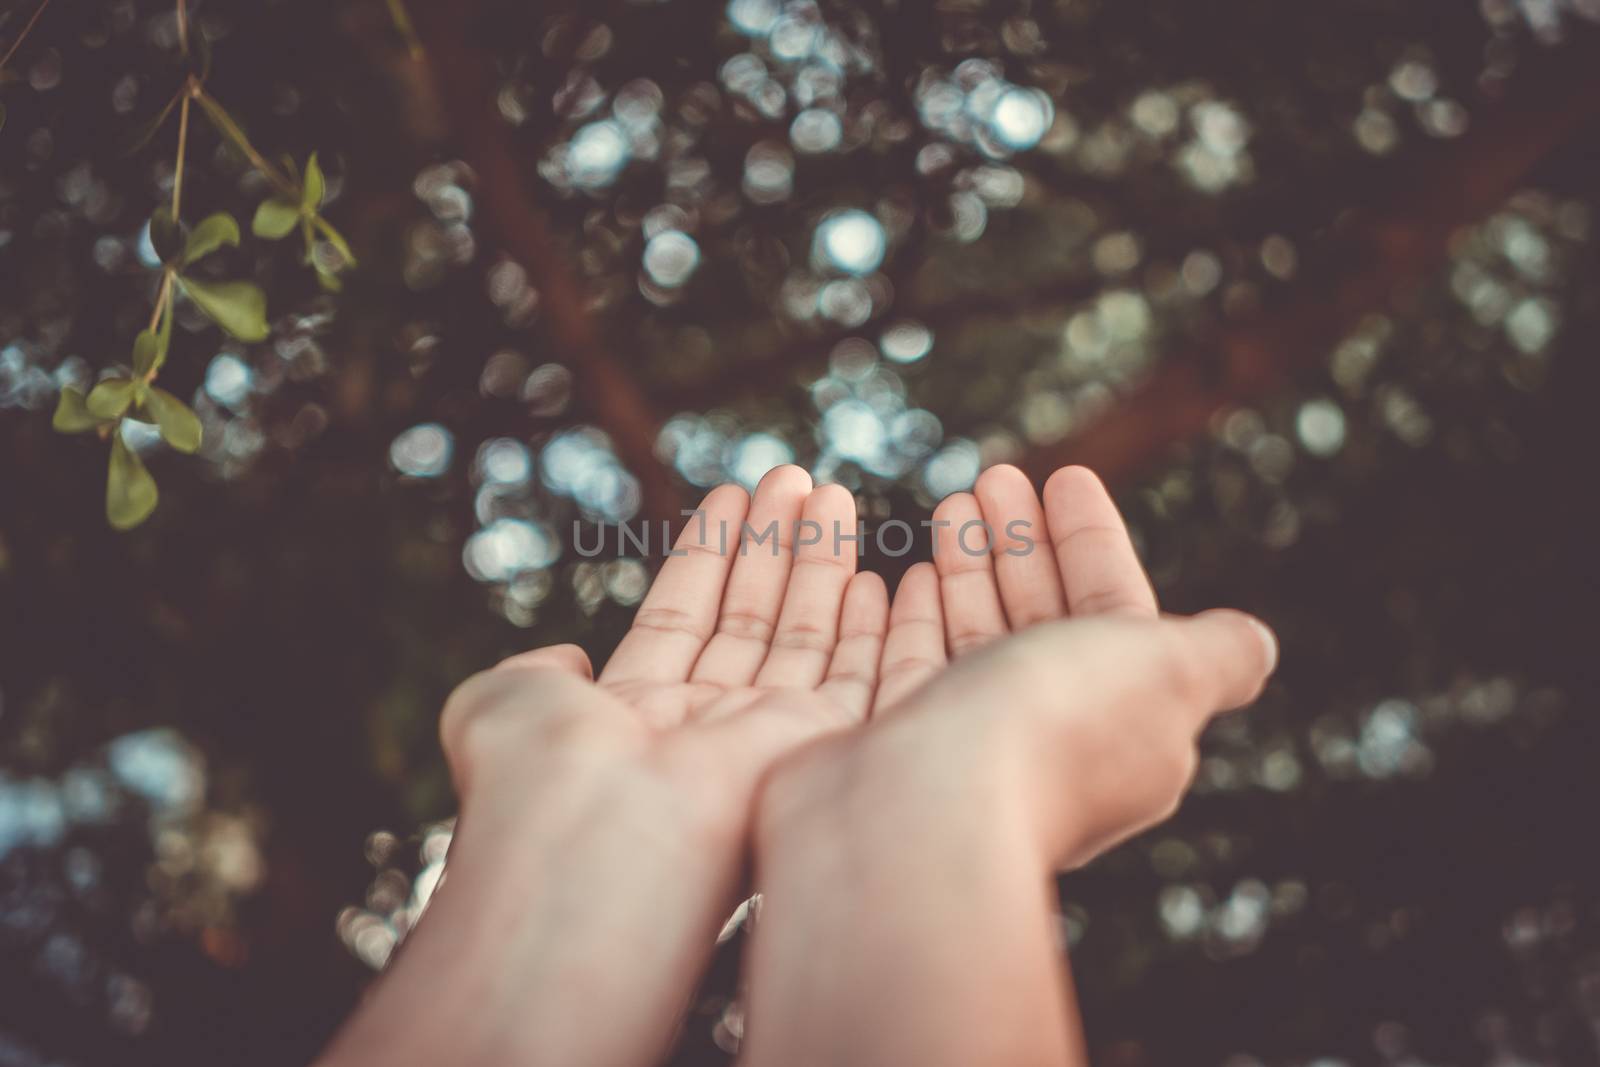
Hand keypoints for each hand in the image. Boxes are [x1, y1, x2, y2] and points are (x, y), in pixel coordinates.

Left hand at [442, 464, 888, 833]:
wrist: (595, 837)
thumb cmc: (537, 771)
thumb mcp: (500, 700)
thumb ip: (536, 668)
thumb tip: (567, 657)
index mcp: (630, 717)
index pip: (680, 621)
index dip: (706, 557)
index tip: (730, 497)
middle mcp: (700, 730)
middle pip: (747, 620)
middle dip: (770, 545)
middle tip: (791, 476)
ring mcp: (760, 742)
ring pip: (800, 639)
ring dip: (816, 562)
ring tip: (828, 491)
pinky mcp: (815, 753)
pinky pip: (854, 683)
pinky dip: (868, 631)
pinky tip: (874, 576)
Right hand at [765, 463, 1275, 867]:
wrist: (921, 813)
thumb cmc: (1051, 726)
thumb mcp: (1167, 671)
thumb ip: (1218, 654)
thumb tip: (1255, 643)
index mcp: (1125, 725)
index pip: (1116, 614)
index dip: (1094, 543)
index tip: (1065, 475)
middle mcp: (1048, 742)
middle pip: (1041, 621)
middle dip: (1023, 544)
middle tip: (994, 477)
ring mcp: (967, 749)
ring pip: (975, 639)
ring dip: (970, 565)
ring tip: (953, 502)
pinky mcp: (897, 750)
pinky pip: (914, 669)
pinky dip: (918, 617)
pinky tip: (911, 575)